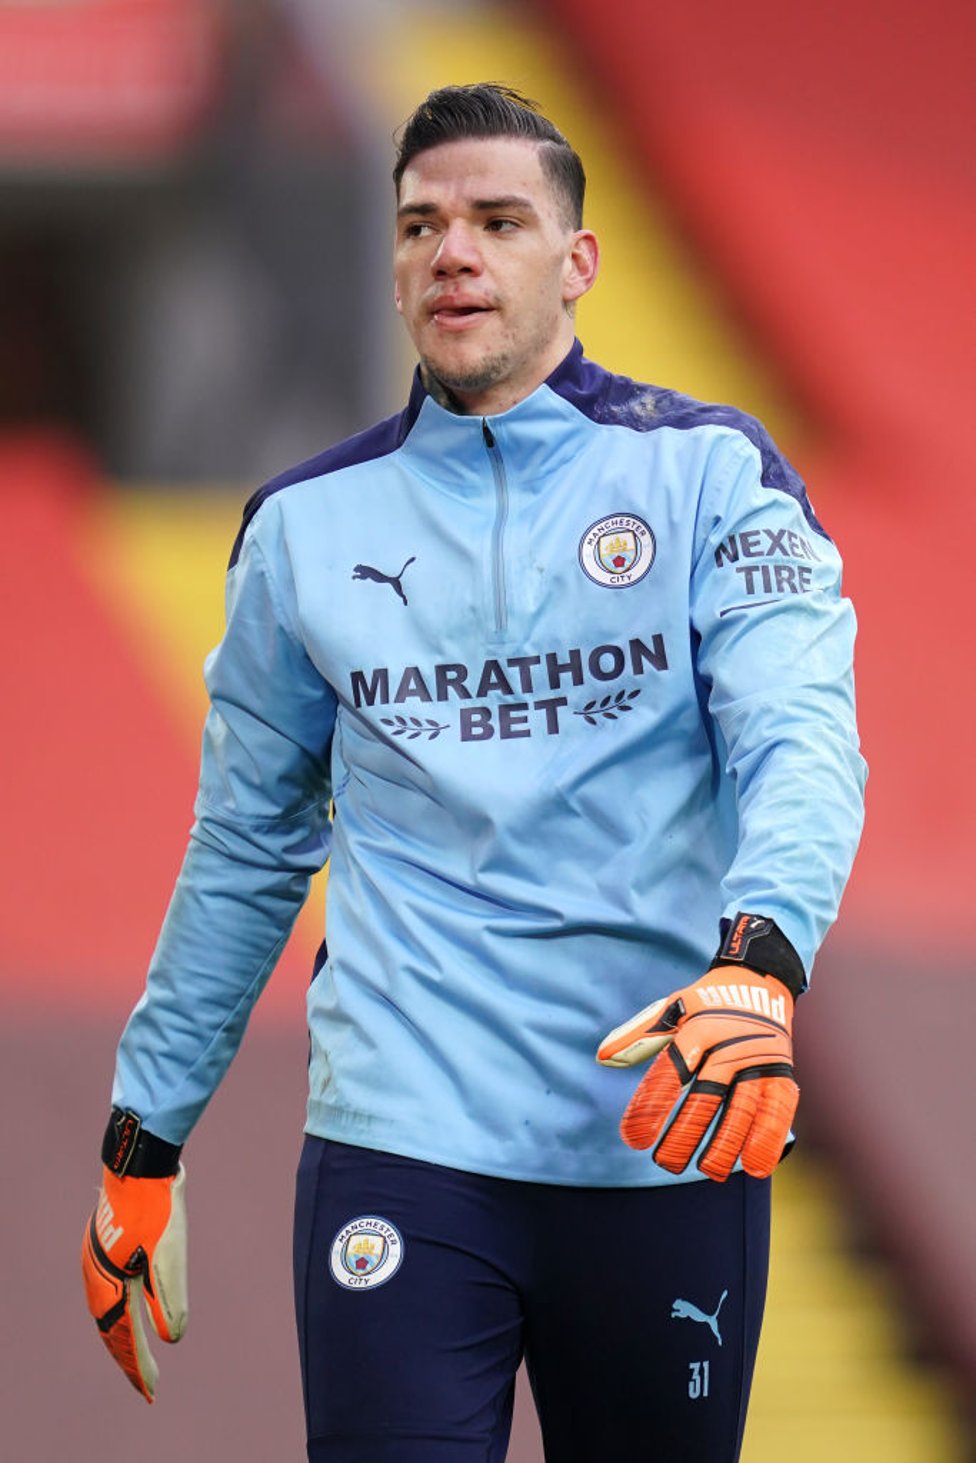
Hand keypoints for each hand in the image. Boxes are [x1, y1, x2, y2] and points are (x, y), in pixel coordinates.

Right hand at [81, 1165, 187, 1400]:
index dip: (139, 1367)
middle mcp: (98, 1278)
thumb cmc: (157, 1207)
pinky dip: (117, 1310)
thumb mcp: (170, 1253)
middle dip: (129, 1358)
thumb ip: (169, 1297)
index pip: (126, 1338)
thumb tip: (173, 1338)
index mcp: (112, 1283)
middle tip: (146, 1384)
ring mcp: (97, 1262)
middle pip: (112, 1330)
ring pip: (107, 1310)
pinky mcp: (103, 1248)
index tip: (152, 1392)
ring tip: (136, 1356)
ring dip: (121, 1335)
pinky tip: (125, 1309)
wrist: (139, 1163)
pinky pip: (106, 1290)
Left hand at [597, 966, 797, 1180]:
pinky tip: (755, 1166)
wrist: (758, 979)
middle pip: (706, 1095)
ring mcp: (759, 1058)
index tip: (635, 1139)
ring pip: (743, 1106)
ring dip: (727, 1142)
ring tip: (709, 1171)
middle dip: (686, 1132)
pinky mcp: (782, 1070)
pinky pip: (779, 1108)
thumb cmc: (705, 1002)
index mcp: (698, 1028)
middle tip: (666, 1164)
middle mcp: (730, 1044)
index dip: (652, 1107)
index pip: (671, 1072)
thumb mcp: (670, 1009)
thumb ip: (639, 1036)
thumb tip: (601, 1058)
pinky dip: (768, 1137)